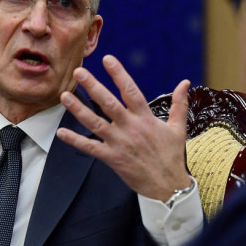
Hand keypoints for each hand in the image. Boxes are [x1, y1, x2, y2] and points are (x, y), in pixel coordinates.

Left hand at [57, 55, 190, 201]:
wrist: (167, 186)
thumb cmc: (172, 156)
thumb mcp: (178, 128)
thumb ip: (179, 103)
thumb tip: (185, 82)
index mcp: (146, 118)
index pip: (131, 91)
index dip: (119, 74)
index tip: (108, 59)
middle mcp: (131, 128)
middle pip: (109, 104)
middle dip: (93, 86)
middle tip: (79, 72)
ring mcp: (119, 143)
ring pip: (95, 123)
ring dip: (78, 109)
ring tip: (65, 95)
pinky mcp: (112, 158)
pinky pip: (90, 147)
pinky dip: (75, 140)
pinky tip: (61, 132)